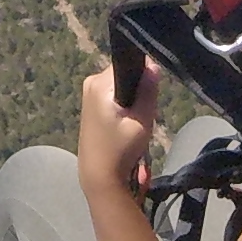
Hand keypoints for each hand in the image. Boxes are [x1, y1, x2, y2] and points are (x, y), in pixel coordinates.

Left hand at [76, 65, 160, 195]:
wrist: (99, 176)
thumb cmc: (120, 150)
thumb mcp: (141, 121)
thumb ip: (148, 92)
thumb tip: (153, 65)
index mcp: (99, 84)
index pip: (129, 64)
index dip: (144, 76)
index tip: (149, 95)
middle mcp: (91, 83)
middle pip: (125, 74)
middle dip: (138, 89)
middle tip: (141, 114)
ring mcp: (88, 93)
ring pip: (121, 85)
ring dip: (131, 99)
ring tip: (133, 121)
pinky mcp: (90, 104)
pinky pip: (114, 94)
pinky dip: (123, 105)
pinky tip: (124, 124)